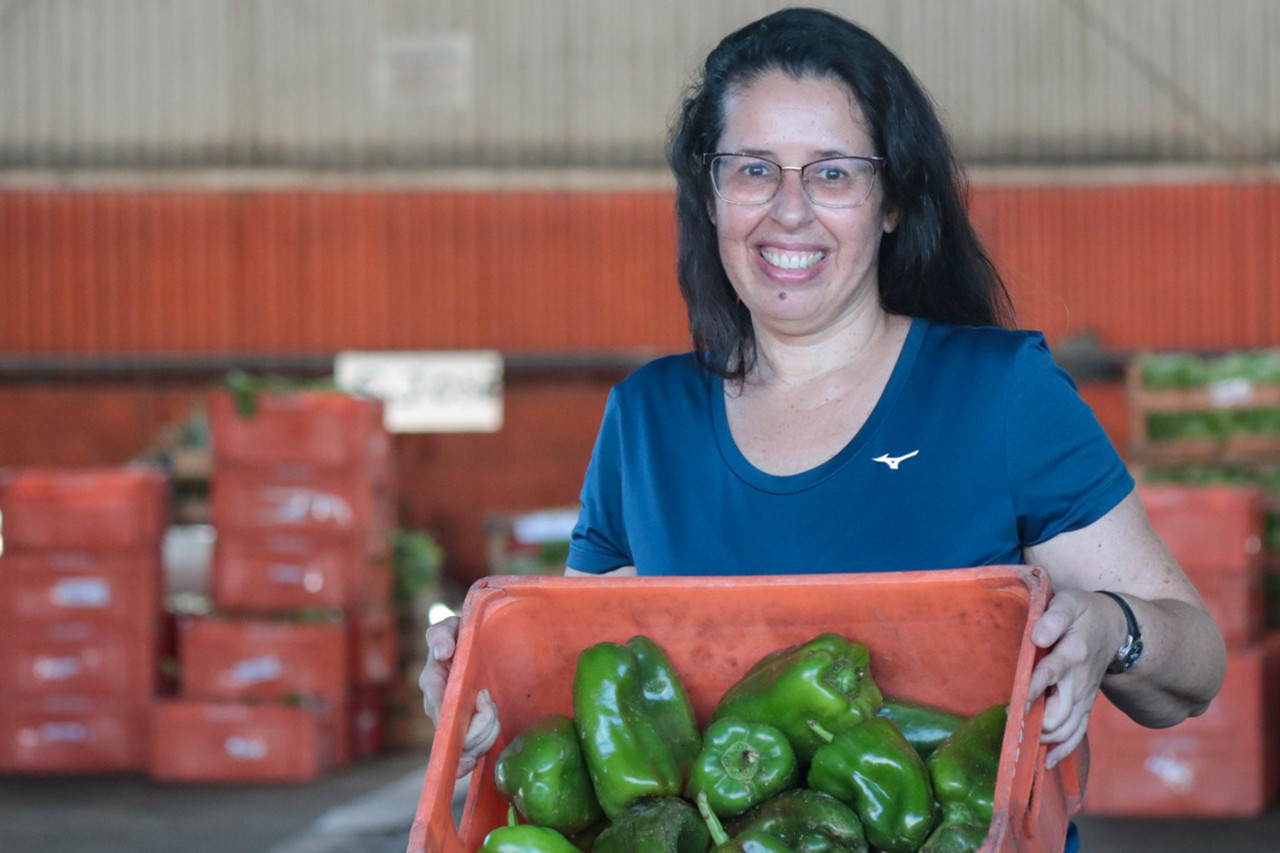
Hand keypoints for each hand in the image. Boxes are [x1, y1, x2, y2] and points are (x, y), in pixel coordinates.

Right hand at [419, 615, 500, 777]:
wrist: (475, 648)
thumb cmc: (461, 636)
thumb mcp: (451, 627)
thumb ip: (441, 634)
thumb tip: (443, 651)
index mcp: (432, 680)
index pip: (438, 704)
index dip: (451, 721)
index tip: (470, 727)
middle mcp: (436, 705)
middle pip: (454, 731)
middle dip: (478, 725)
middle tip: (489, 699)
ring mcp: (448, 720)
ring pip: (465, 744)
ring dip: (485, 732)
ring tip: (491, 706)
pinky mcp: (462, 731)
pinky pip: (469, 750)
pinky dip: (478, 750)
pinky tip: (479, 754)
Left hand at [1024, 589, 1127, 768]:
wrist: (1116, 628)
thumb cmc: (1084, 613)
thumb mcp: (1069, 603)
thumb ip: (1052, 619)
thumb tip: (1036, 637)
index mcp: (1073, 654)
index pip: (1048, 676)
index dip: (1030, 693)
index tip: (1012, 707)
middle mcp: (1079, 682)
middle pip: (1058, 715)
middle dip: (1032, 723)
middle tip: (1009, 722)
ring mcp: (1084, 697)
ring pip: (1066, 730)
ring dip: (1043, 738)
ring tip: (1020, 740)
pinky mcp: (1085, 706)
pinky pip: (1077, 734)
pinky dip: (1062, 750)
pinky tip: (1045, 761)